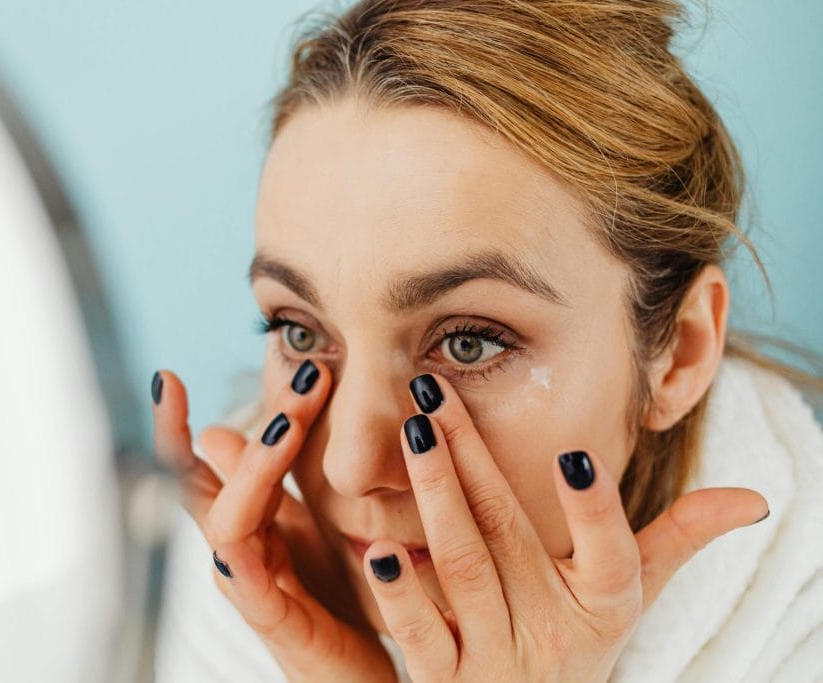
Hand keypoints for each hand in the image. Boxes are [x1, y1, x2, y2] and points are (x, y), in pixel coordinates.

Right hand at [151, 361, 397, 681]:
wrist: (357, 671)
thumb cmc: (328, 598)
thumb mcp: (300, 524)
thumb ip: (267, 479)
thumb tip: (217, 431)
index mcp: (244, 521)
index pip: (197, 466)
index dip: (174, 426)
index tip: (167, 378)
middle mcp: (234, 550)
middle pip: (213, 483)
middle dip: (254, 424)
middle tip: (304, 378)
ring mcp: (249, 585)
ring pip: (227, 521)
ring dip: (255, 470)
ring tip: (286, 426)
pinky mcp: (276, 622)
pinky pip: (250, 584)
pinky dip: (241, 555)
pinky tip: (236, 534)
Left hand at [363, 372, 768, 681]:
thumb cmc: (578, 637)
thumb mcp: (629, 598)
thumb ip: (676, 541)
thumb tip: (753, 499)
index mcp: (602, 604)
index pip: (611, 558)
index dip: (595, 512)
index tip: (573, 456)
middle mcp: (550, 630)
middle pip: (512, 537)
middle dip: (473, 459)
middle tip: (434, 392)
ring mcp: (497, 658)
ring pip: (464, 570)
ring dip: (437, 500)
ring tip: (412, 436)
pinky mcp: (447, 681)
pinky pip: (422, 636)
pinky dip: (401, 596)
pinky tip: (374, 549)